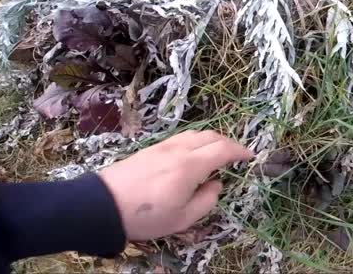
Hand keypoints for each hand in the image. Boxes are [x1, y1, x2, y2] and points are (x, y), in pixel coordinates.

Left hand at [97, 130, 251, 240]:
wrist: (102, 206)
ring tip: (218, 152)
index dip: (240, 151)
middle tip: (238, 155)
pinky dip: (196, 140)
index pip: (222, 150)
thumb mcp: (182, 218)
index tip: (251, 157)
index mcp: (190, 166)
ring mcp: (163, 146)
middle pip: (210, 136)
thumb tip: (217, 183)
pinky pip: (181, 137)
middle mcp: (178, 150)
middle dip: (228, 143)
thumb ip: (206, 200)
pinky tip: (194, 153)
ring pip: (195, 133)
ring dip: (212, 139)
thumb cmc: (145, 216)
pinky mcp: (151, 149)